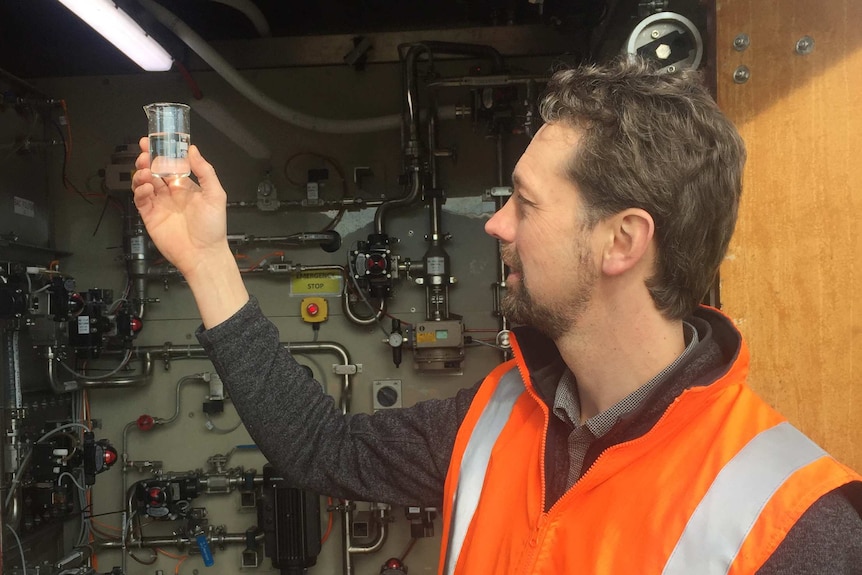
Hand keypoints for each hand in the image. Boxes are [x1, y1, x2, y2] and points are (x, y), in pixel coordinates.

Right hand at [132, 137, 230, 281]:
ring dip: (141, 174)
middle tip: (143, 153)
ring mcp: (160, 204)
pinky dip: (139, 191)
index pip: (171, 164)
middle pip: (154, 171)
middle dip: (147, 160)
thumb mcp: (215, 195)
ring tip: (144, 171)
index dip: (162, 153)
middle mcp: (171, 194)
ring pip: (144, 183)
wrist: (203, 254)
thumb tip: (193, 150)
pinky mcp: (150, 216)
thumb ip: (205, 171)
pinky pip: (140, 200)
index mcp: (186, 186)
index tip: (154, 141)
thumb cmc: (213, 227)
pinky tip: (145, 188)